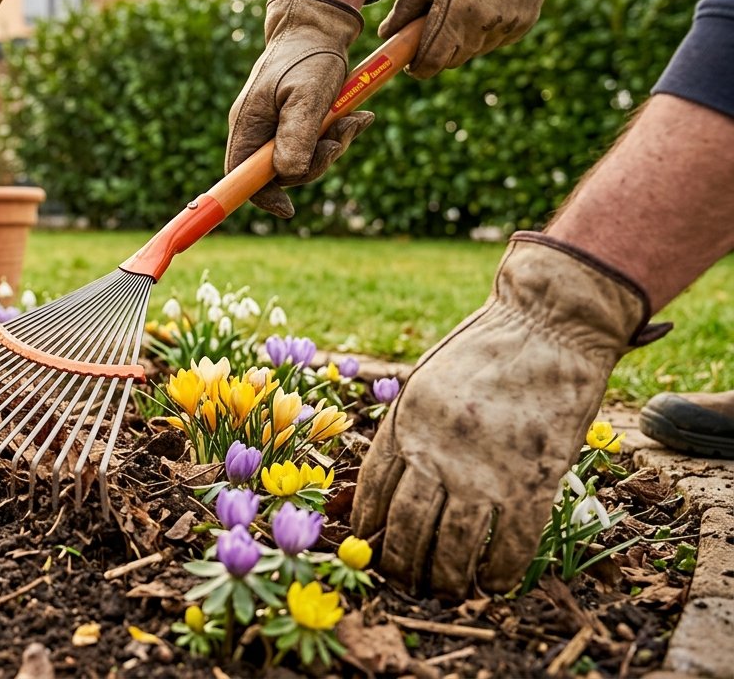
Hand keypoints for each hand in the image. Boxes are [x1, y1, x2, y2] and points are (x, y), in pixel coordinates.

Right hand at [226, 0, 374, 218]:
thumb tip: (288, 175)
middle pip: (278, 173)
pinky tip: (358, 116)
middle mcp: (257, 129)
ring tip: (355, 120)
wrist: (320, 27)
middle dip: (315, 164)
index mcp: (248, 123)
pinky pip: (314, 144)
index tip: (288, 209)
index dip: (260, 197)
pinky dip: (338, 134)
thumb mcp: (307, 95)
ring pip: (302, 160)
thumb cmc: (310, 57)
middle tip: (340, 140)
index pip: (240, 175)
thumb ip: (296, 134)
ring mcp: (275, 126)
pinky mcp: (294, 122)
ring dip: (333, 146)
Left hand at [351, 232, 666, 596]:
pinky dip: (497, 574)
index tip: (368, 548)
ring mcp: (484, 472)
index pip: (371, 492)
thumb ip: (406, 428)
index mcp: (404, 425)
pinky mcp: (532, 483)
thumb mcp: (425, 382)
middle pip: (406, 529)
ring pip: (451, 549)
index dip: (367, 528)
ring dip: (445, 579)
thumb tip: (390, 479)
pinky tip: (492, 584)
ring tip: (445, 590)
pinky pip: (509, 547)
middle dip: (400, 566)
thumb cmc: (485, 351)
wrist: (548, 325)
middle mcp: (436, 453)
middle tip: (406, 582)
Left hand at [379, 0, 586, 78]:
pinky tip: (485, 7)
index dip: (418, 67)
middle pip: (451, 62)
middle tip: (433, 31)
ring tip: (462, 10)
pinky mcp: (522, 26)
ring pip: (473, 53)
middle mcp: (482, 27)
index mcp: (455, 13)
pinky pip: (495, 42)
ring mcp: (505, 28)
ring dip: (462, 42)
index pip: (431, 62)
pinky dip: (485, 34)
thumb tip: (386, 33)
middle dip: (438, 53)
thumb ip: (405, 7)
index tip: (412, 62)